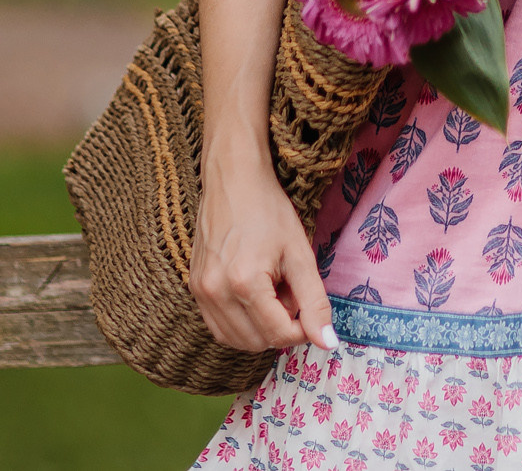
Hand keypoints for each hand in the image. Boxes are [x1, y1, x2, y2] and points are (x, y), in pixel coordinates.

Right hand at [188, 156, 339, 353]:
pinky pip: (219, 326)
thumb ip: (315, 301)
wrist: (233, 180)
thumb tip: (327, 342)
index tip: (310, 307)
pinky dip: (240, 324)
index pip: (279, 334)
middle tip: (290, 292)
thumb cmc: (269, 211)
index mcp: (245, 283)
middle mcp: (216, 292)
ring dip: (260, 329)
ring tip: (271, 292)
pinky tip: (253, 296)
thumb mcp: (300, 254)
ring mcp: (200, 291)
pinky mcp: (194, 287)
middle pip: (258, 342)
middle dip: (281, 327)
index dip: (303, 329)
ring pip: (236, 340)